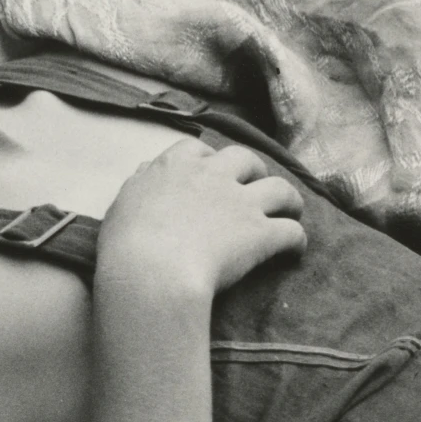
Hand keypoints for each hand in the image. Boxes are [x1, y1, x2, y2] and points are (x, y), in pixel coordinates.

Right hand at [96, 141, 304, 300]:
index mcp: (177, 166)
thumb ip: (141, 183)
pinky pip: (292, 232)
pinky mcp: (261, 234)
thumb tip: (147, 170)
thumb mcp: (123, 202)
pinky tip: (293, 252)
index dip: (208, 161)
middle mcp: (214, 177)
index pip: (199, 149)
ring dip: (289, 200)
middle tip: (253, 190)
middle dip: (254, 172)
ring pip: (282, 189)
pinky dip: (297, 241)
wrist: (151, 271)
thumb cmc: (126, 242)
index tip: (207, 174)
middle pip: (246, 160)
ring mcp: (241, 204)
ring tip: (289, 212)